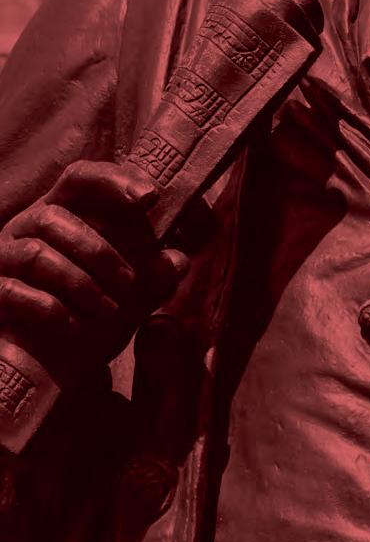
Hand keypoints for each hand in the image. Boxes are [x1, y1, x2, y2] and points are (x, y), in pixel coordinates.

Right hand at [0, 160, 189, 376]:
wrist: (46, 363)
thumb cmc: (86, 314)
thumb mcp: (127, 296)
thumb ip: (152, 278)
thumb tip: (179, 260)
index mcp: (61, 213)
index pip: (80, 178)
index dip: (113, 180)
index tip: (150, 198)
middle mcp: (25, 227)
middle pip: (56, 217)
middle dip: (100, 252)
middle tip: (130, 285)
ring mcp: (2, 258)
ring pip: (36, 254)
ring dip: (79, 283)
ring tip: (108, 312)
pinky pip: (13, 291)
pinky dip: (49, 309)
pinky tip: (75, 327)